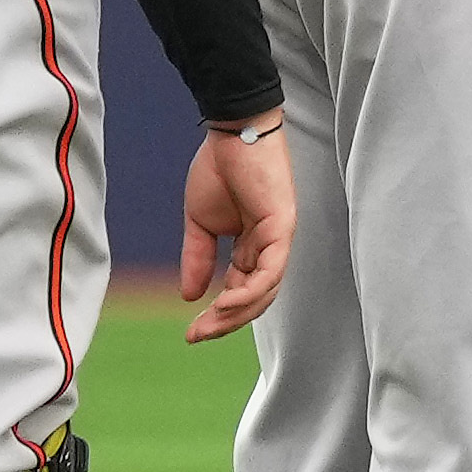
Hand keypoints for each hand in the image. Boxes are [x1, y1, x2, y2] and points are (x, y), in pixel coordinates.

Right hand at [183, 119, 299, 342]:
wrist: (229, 134)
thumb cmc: (219, 170)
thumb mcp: (200, 223)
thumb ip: (197, 259)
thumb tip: (189, 296)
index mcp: (250, 248)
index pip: (239, 292)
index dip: (217, 315)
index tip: (191, 334)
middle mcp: (268, 248)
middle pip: (254, 299)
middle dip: (226, 322)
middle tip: (197, 337)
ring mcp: (278, 239)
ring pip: (264, 290)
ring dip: (237, 312)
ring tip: (209, 323)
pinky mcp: (282, 227)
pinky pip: (271, 269)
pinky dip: (250, 290)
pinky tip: (225, 302)